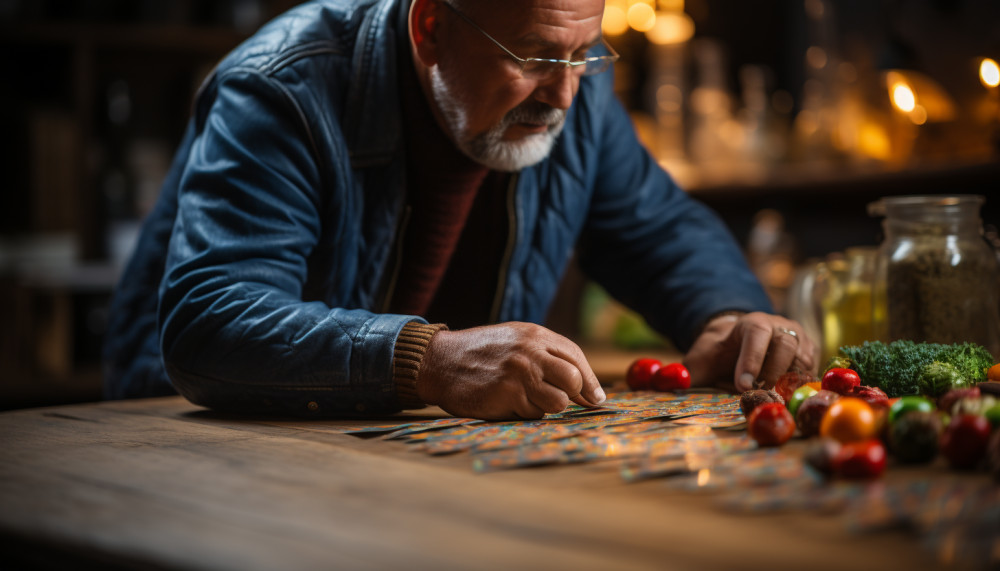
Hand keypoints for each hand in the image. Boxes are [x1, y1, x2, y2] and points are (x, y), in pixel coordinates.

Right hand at [416, 322, 606, 419]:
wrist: (439, 362)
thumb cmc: (481, 354)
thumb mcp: (515, 340)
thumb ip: (547, 356)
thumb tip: (587, 388)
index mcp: (534, 335)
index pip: (575, 357)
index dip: (589, 381)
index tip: (596, 399)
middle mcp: (530, 352)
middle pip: (573, 380)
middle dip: (573, 395)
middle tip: (559, 400)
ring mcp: (519, 374)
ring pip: (557, 402)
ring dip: (546, 407)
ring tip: (525, 398)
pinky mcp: (507, 396)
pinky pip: (532, 414)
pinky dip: (524, 413)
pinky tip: (505, 401)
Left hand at [682, 312, 815, 392]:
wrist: (738, 343)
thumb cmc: (717, 355)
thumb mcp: (699, 361)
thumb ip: (686, 373)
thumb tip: (668, 385)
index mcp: (751, 322)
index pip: (756, 334)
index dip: (751, 360)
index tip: (742, 386)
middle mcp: (779, 326)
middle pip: (785, 345)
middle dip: (772, 373)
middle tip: (760, 397)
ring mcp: (798, 339)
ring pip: (802, 359)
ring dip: (790, 384)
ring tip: (775, 403)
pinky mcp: (810, 355)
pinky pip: (812, 372)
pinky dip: (803, 388)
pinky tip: (791, 402)